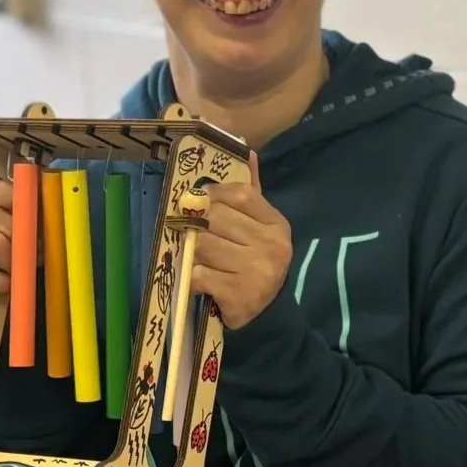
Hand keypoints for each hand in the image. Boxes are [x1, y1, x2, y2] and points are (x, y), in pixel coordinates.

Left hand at [189, 161, 291, 329]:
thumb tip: (246, 150)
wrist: (268, 316)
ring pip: (203, 246)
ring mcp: (257, 272)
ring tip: (195, 257)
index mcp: (277, 225)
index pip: (241, 194)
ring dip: (191, 252)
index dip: (214, 193)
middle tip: (189, 231)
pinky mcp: (238, 295)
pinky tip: (198, 280)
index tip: (199, 200)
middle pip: (216, 219)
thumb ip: (251, 193)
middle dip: (197, 225)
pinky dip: (191, 277)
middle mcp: (271, 246)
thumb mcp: (261, 228)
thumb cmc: (256, 263)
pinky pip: (199, 274)